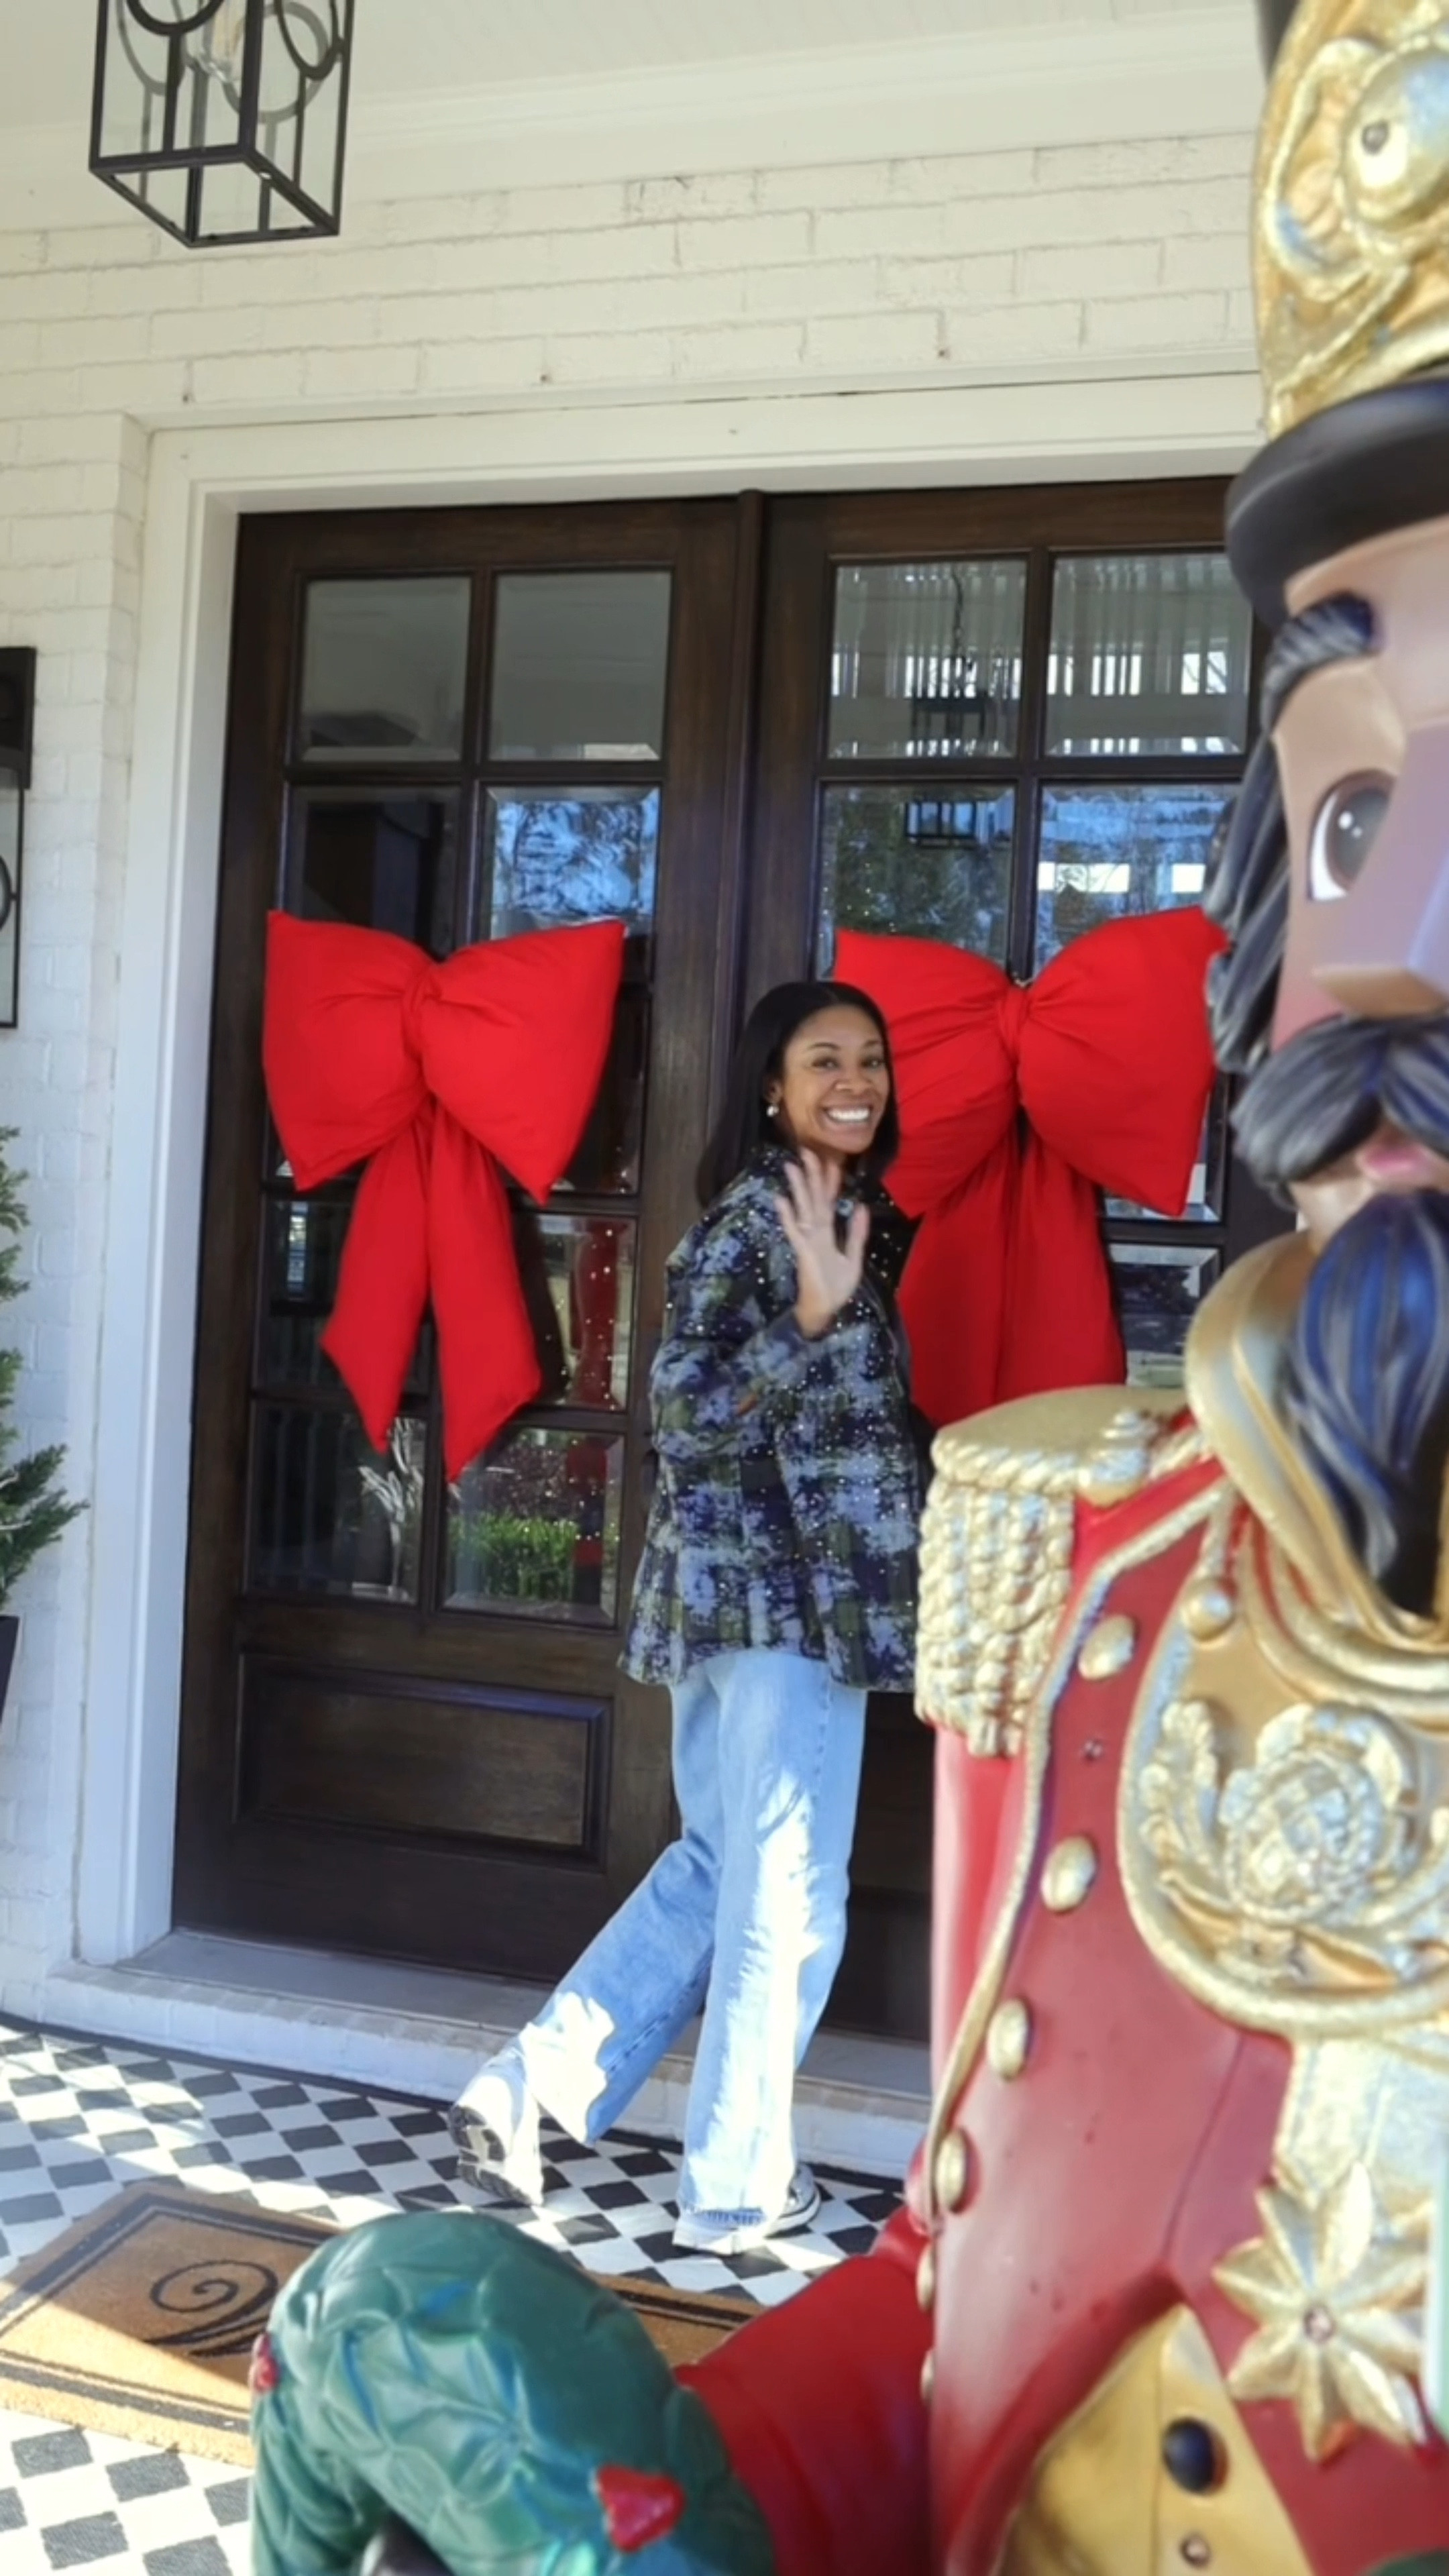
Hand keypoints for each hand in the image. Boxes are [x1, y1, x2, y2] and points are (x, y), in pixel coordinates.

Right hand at [776, 1149, 869, 1338]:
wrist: (825, 1310)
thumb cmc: (836, 1287)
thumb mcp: (853, 1258)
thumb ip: (857, 1234)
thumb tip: (860, 1207)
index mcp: (828, 1232)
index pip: (828, 1202)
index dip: (830, 1183)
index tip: (831, 1161)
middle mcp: (816, 1232)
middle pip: (814, 1198)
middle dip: (811, 1176)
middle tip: (806, 1151)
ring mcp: (808, 1240)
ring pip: (803, 1208)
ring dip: (797, 1188)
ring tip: (791, 1167)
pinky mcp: (803, 1251)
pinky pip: (795, 1230)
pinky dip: (788, 1216)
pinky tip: (780, 1199)